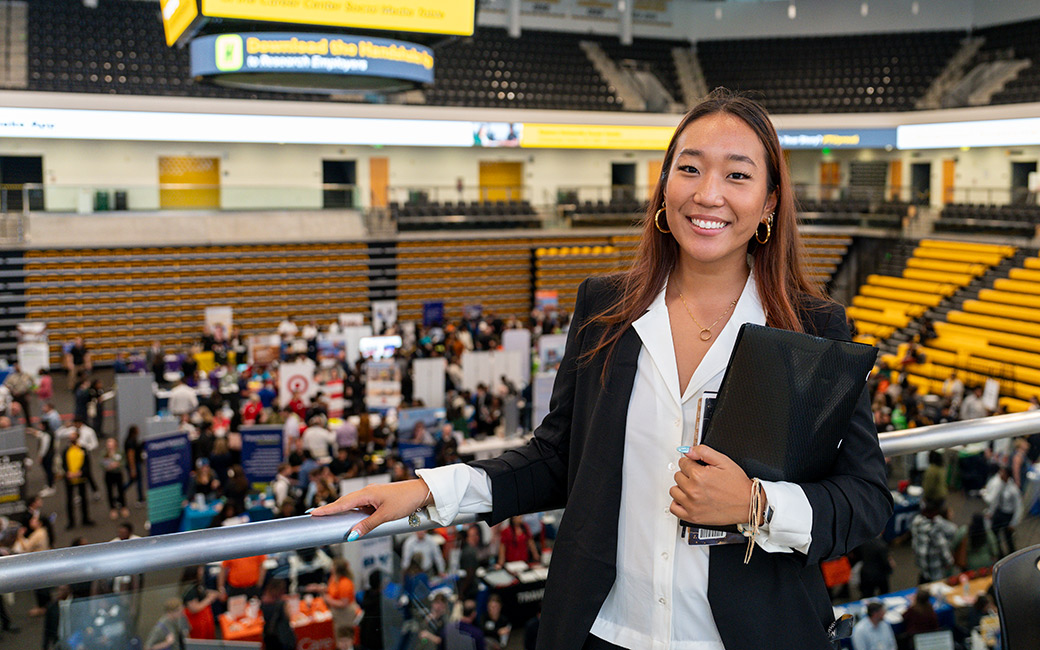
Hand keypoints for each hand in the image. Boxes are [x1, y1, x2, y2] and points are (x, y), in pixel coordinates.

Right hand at [311, 478, 430, 539]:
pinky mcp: (377, 499)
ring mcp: (372, 495)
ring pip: (352, 504)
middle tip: (313, 514)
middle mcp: (366, 492)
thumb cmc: (405, 501)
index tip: (313, 513)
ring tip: (326, 516)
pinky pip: (360, 506)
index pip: (342, 503)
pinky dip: (352, 511)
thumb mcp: (385, 516)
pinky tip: (348, 517)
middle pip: (344, 502)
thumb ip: (367, 525)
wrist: (420, 492)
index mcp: (366, 494)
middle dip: (330, 509)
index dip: (327, 509)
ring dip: (340, 510)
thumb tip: (352, 534)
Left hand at [669, 445, 752, 525]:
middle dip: (687, 474)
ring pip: (674, 490)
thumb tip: (688, 450)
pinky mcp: (693, 517)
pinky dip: (678, 503)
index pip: (683, 463)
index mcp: (699, 476)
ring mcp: (692, 505)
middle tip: (700, 478)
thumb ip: (703, 452)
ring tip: (694, 488)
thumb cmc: (738, 485)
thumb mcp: (723, 461)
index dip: (691, 463)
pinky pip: (674, 508)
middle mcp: (693, 491)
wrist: (748, 504)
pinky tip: (687, 499)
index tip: (697, 466)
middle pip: (678, 476)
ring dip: (682, 488)